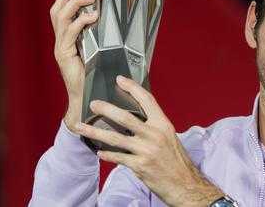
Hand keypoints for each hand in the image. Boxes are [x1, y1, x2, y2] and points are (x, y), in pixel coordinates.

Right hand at [50, 0, 98, 130]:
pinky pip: (70, 33)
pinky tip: (92, 16)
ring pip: (61, 18)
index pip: (60, 11)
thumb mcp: (101, 49)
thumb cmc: (99, 76)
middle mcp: (62, 42)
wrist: (89, 99)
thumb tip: (107, 22)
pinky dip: (81, 22)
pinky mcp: (65, 56)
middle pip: (57, 11)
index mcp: (67, 39)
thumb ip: (101, 36)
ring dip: (75, 4)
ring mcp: (61, 48)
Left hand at [74, 76, 223, 206]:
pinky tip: (98, 151)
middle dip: (106, 109)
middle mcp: (154, 135)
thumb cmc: (176, 160)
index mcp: (163, 124)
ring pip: (115, 138)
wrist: (184, 183)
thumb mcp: (169, 136)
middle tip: (93, 103)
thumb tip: (135, 118)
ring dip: (94, 132)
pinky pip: (117, 157)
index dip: (133, 88)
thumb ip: (153, 126)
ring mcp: (146, 150)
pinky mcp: (139, 166)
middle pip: (126, 117)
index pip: (147, 100)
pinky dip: (106, 154)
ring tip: (80, 127)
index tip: (120, 80)